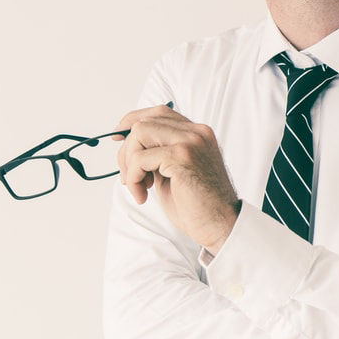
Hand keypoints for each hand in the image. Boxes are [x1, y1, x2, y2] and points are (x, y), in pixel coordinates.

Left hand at [114, 105, 240, 252]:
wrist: (221, 225)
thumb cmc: (198, 205)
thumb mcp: (175, 171)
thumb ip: (159, 154)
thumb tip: (128, 145)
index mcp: (197, 133)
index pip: (159, 113)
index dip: (133, 121)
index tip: (118, 136)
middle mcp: (196, 132)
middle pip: (144, 121)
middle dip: (126, 149)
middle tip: (128, 177)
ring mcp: (190, 142)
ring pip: (139, 133)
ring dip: (128, 163)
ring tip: (137, 187)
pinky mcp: (181, 156)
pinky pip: (140, 158)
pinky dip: (134, 177)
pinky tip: (142, 195)